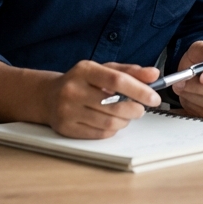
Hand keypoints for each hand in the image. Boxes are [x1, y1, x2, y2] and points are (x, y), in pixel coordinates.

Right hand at [41, 60, 160, 138]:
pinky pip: (99, 134)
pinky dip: (112, 130)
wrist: (48, 96)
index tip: (154, 98)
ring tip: (125, 115)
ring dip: (124, 121)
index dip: (139, 90)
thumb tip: (154, 74)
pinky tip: (111, 122)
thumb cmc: (82, 81)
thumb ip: (130, 71)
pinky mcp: (66, 128)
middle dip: (134, 109)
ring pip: (109, 122)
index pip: (117, 80)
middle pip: (114, 104)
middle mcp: (73, 89)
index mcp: (84, 70)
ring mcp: (67, 110)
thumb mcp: (103, 69)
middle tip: (140, 109)